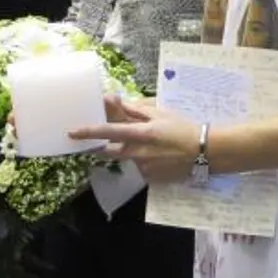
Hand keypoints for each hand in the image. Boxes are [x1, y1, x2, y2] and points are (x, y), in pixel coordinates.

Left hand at [70, 96, 201, 183]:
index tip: (72, 132)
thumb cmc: (182, 128)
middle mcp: (139, 152)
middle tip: (110, 140)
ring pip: (127, 159)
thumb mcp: (159, 114)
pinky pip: (139, 168)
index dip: (89, 132)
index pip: (109, 132)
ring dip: (132, 152)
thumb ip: (134, 109)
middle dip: (105, 146)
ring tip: (154, 146)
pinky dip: (144, 161)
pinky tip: (159, 157)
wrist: (204, 151)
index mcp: (141, 133)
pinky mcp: (149, 178)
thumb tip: (113, 99)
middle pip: (110, 151)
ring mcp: (143, 167)